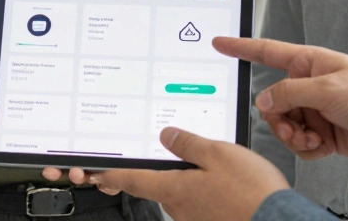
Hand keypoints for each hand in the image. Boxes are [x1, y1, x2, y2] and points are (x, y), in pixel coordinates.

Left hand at [89, 127, 287, 220]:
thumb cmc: (251, 192)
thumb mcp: (218, 153)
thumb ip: (188, 144)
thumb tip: (166, 136)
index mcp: (174, 188)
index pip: (132, 180)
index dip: (111, 175)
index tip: (96, 174)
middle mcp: (180, 208)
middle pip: (160, 186)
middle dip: (163, 172)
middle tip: (181, 160)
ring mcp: (195, 220)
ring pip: (183, 195)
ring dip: (191, 182)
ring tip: (217, 171)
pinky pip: (201, 204)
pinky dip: (207, 193)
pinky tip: (227, 186)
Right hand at [214, 37, 347, 162]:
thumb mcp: (328, 89)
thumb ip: (290, 93)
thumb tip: (263, 102)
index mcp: (308, 63)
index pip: (266, 52)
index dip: (241, 47)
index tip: (219, 42)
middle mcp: (307, 85)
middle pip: (271, 102)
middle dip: (279, 120)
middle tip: (294, 128)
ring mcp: (313, 110)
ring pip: (282, 126)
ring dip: (293, 136)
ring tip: (312, 139)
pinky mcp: (321, 132)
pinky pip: (298, 143)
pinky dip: (307, 148)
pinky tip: (322, 146)